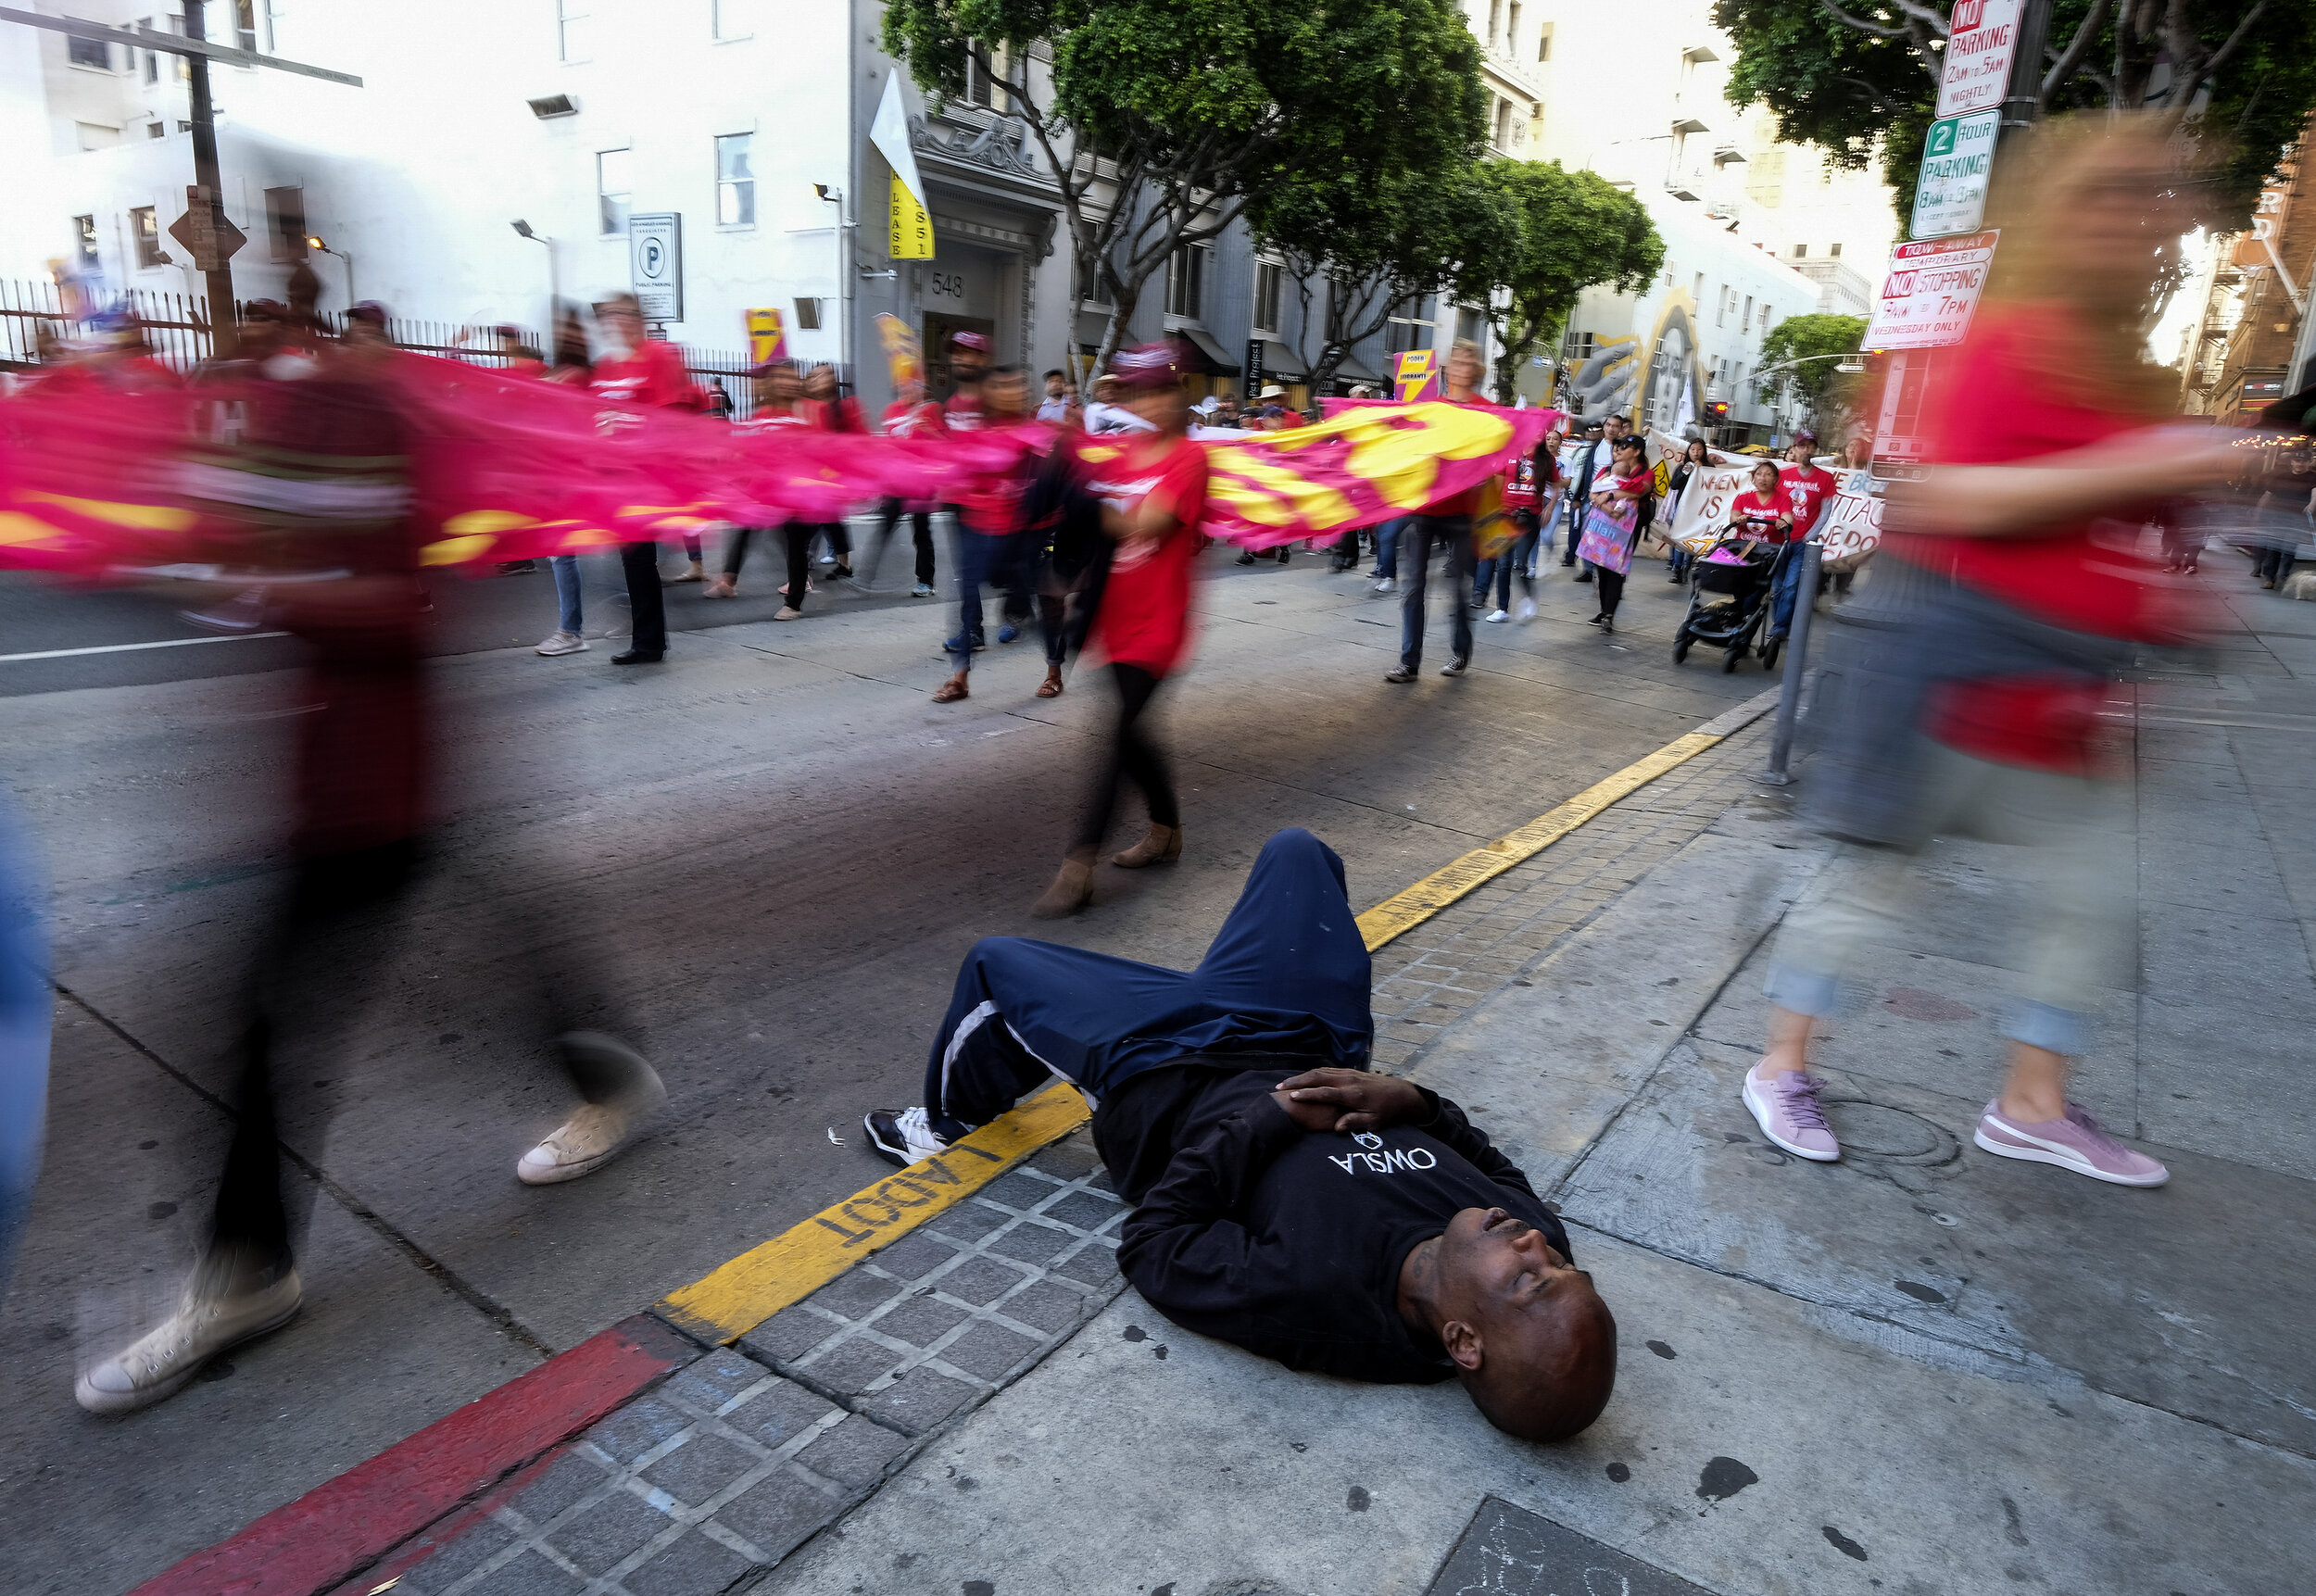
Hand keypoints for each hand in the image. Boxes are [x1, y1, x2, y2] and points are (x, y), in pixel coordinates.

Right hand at [1272, 1067, 1427, 1134]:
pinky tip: (1303, 1078)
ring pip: (1320, 1071)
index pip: (1325, 1093)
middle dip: (1297, 1082)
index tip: (1293, 1097)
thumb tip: (1336, 1127)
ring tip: (1285, 1083)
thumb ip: (1355, 1122)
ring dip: (1301, 1076)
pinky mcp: (1348, 1071)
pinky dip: (1311, 1073)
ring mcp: (1347, 1073)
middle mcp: (1348, 1080)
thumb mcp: (1374, 1121)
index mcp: (1353, 1094)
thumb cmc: (1386, 1110)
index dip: (1308, 1094)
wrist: (1400, 1092)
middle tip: (1279, 1088)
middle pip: (1318, 1077)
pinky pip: (1326, 1069)